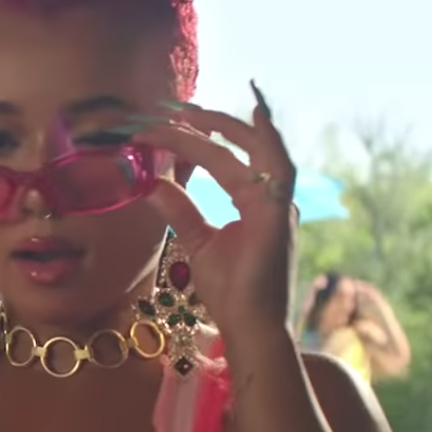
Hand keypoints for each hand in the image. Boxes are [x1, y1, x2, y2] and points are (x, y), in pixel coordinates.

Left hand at [134, 82, 296, 340]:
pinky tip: (256, 115)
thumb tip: (151, 182)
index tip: (161, 126)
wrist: (248, 324)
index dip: (195, 140)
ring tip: (194, 111)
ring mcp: (279, 205)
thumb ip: (179, 210)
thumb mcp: (196, 241)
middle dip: (212, 123)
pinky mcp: (280, 216)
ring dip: (228, 127)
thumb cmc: (230, 289)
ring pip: (260, 150)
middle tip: (175, 107)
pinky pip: (279, 168)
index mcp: (255, 203)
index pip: (225, 160)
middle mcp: (271, 198)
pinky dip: (270, 140)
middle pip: (246, 147)